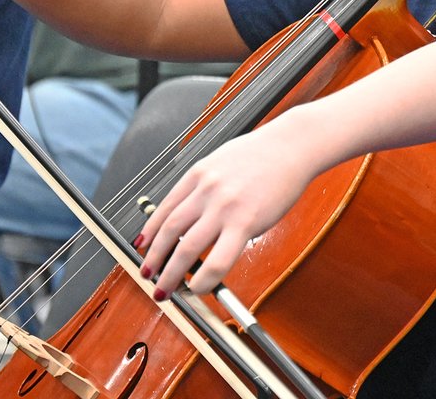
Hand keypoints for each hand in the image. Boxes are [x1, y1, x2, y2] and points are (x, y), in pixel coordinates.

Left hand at [137, 118, 323, 294]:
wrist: (292, 146)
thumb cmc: (263, 153)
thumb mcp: (222, 161)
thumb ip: (205, 185)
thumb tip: (193, 213)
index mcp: (198, 174)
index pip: (164, 209)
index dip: (150, 233)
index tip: (142, 247)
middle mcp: (205, 190)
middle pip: (169, 232)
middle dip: (153, 259)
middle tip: (148, 275)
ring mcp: (224, 207)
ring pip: (186, 249)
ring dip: (171, 275)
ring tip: (165, 290)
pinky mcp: (245, 222)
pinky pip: (218, 260)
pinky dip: (204, 279)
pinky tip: (200, 287)